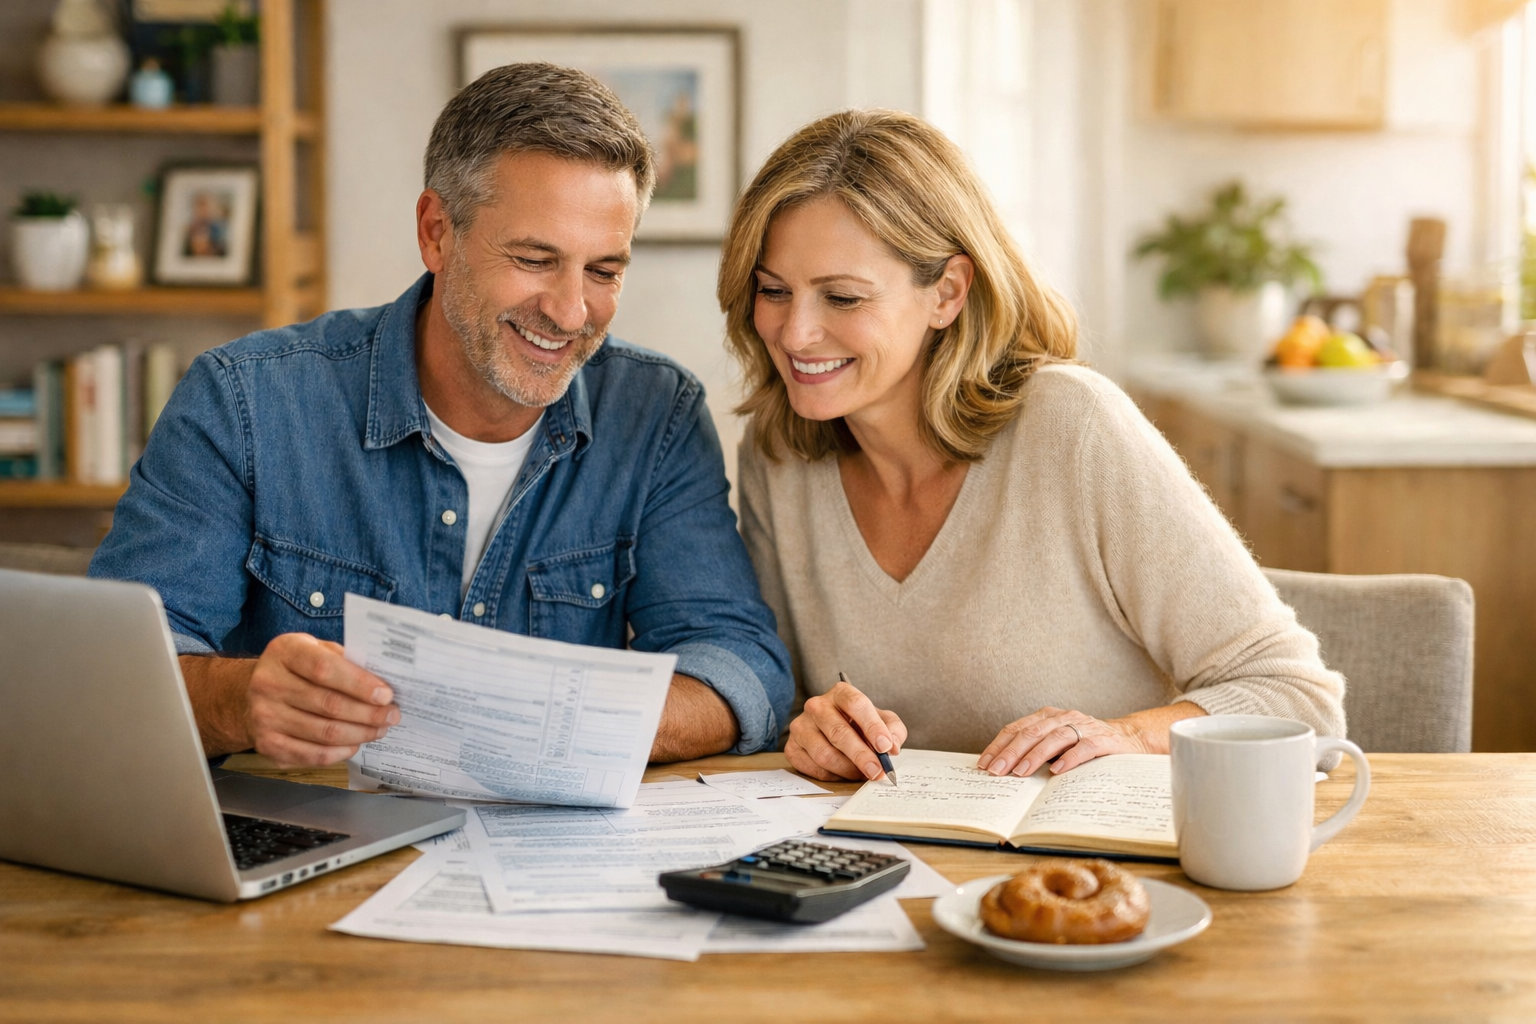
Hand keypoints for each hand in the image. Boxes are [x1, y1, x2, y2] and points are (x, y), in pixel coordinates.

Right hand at [243, 633, 399, 765]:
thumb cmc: (298, 668)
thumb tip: (383, 682)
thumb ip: (345, 660)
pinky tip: (356, 743)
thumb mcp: (316, 649)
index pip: (325, 669)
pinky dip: (341, 752)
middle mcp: (268, 684)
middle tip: (392, 715)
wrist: (254, 692)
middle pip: (329, 705)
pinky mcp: (267, 745)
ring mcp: (264, 717)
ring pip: (325, 733)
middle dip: (369, 713)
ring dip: (361, 733)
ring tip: (380, 729)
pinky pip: (313, 755)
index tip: (386, 695)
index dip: (359, 684)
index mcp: (284, 652)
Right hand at [784, 679, 906, 781]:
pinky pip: (813, 767)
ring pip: (824, 753)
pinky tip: (843, 773)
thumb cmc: (860, 725)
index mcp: (841, 693)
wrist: (836, 731)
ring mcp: (801, 726)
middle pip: (838, 732)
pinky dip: (832, 775)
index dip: (872, 726)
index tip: (885, 746)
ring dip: (847, 769)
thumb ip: (893, 730)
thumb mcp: (883, 721)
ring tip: (861, 774)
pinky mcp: (792, 747)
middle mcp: (817, 706)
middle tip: (876, 771)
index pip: (855, 704)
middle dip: (860, 755)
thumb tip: (893, 746)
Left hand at [976, 706, 1147, 777]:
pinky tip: (1057, 771)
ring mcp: (1084, 726)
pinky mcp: (1104, 740)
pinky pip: (1084, 746)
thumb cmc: (1086, 746)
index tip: (983, 763)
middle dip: (1010, 752)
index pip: (1017, 729)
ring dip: (1035, 755)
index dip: (999, 745)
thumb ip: (1035, 752)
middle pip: (1031, 732)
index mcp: (1048, 717)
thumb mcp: (1057, 746)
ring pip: (1055, 737)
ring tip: (1020, 773)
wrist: (1130, 739)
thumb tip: (1003, 772)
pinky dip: (1069, 758)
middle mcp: (1063, 717)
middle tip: (996, 771)